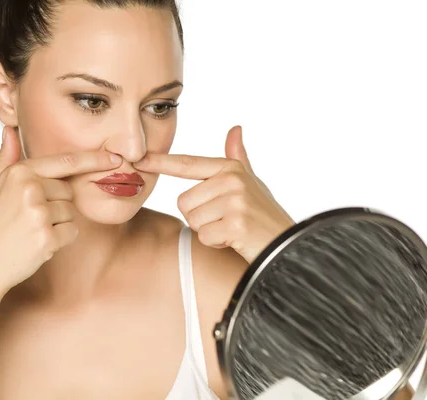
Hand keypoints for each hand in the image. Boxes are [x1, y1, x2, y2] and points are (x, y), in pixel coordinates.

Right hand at [0, 127, 122, 294]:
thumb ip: (5, 159)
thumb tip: (11, 130)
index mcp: (20, 173)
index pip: (66, 162)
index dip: (94, 159)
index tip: (115, 158)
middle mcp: (31, 189)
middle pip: (69, 191)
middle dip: (57, 203)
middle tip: (29, 218)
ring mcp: (40, 214)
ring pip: (71, 212)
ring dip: (57, 223)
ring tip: (29, 231)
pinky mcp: (47, 238)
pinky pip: (71, 232)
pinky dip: (60, 240)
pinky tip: (36, 244)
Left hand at [133, 126, 293, 262]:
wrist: (287, 244)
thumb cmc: (264, 214)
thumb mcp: (252, 182)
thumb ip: (238, 157)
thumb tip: (235, 128)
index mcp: (231, 168)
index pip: (188, 164)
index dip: (161, 162)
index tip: (139, 159)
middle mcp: (232, 180)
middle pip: (185, 202)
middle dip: (201, 218)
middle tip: (227, 220)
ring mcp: (235, 201)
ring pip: (192, 220)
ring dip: (209, 231)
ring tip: (232, 229)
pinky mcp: (236, 223)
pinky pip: (204, 236)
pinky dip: (217, 244)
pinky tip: (235, 240)